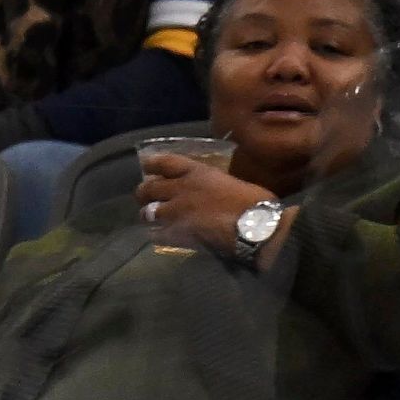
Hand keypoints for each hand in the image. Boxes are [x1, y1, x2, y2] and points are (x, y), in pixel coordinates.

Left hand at [139, 153, 274, 252]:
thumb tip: (210, 190)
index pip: (166, 162)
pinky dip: (157, 234)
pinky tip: (161, 236)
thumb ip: (214, 184)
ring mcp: (175, 212)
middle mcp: (181, 189)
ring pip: (147, 212)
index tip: (146, 165)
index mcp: (198, 173)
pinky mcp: (175, 234)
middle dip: (143, 192)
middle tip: (144, 196)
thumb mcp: (232, 182)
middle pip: (149, 188)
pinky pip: (156, 234)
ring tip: (150, 218)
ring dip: (147, 214)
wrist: (256, 229)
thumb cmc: (255, 203)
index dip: (152, 163)